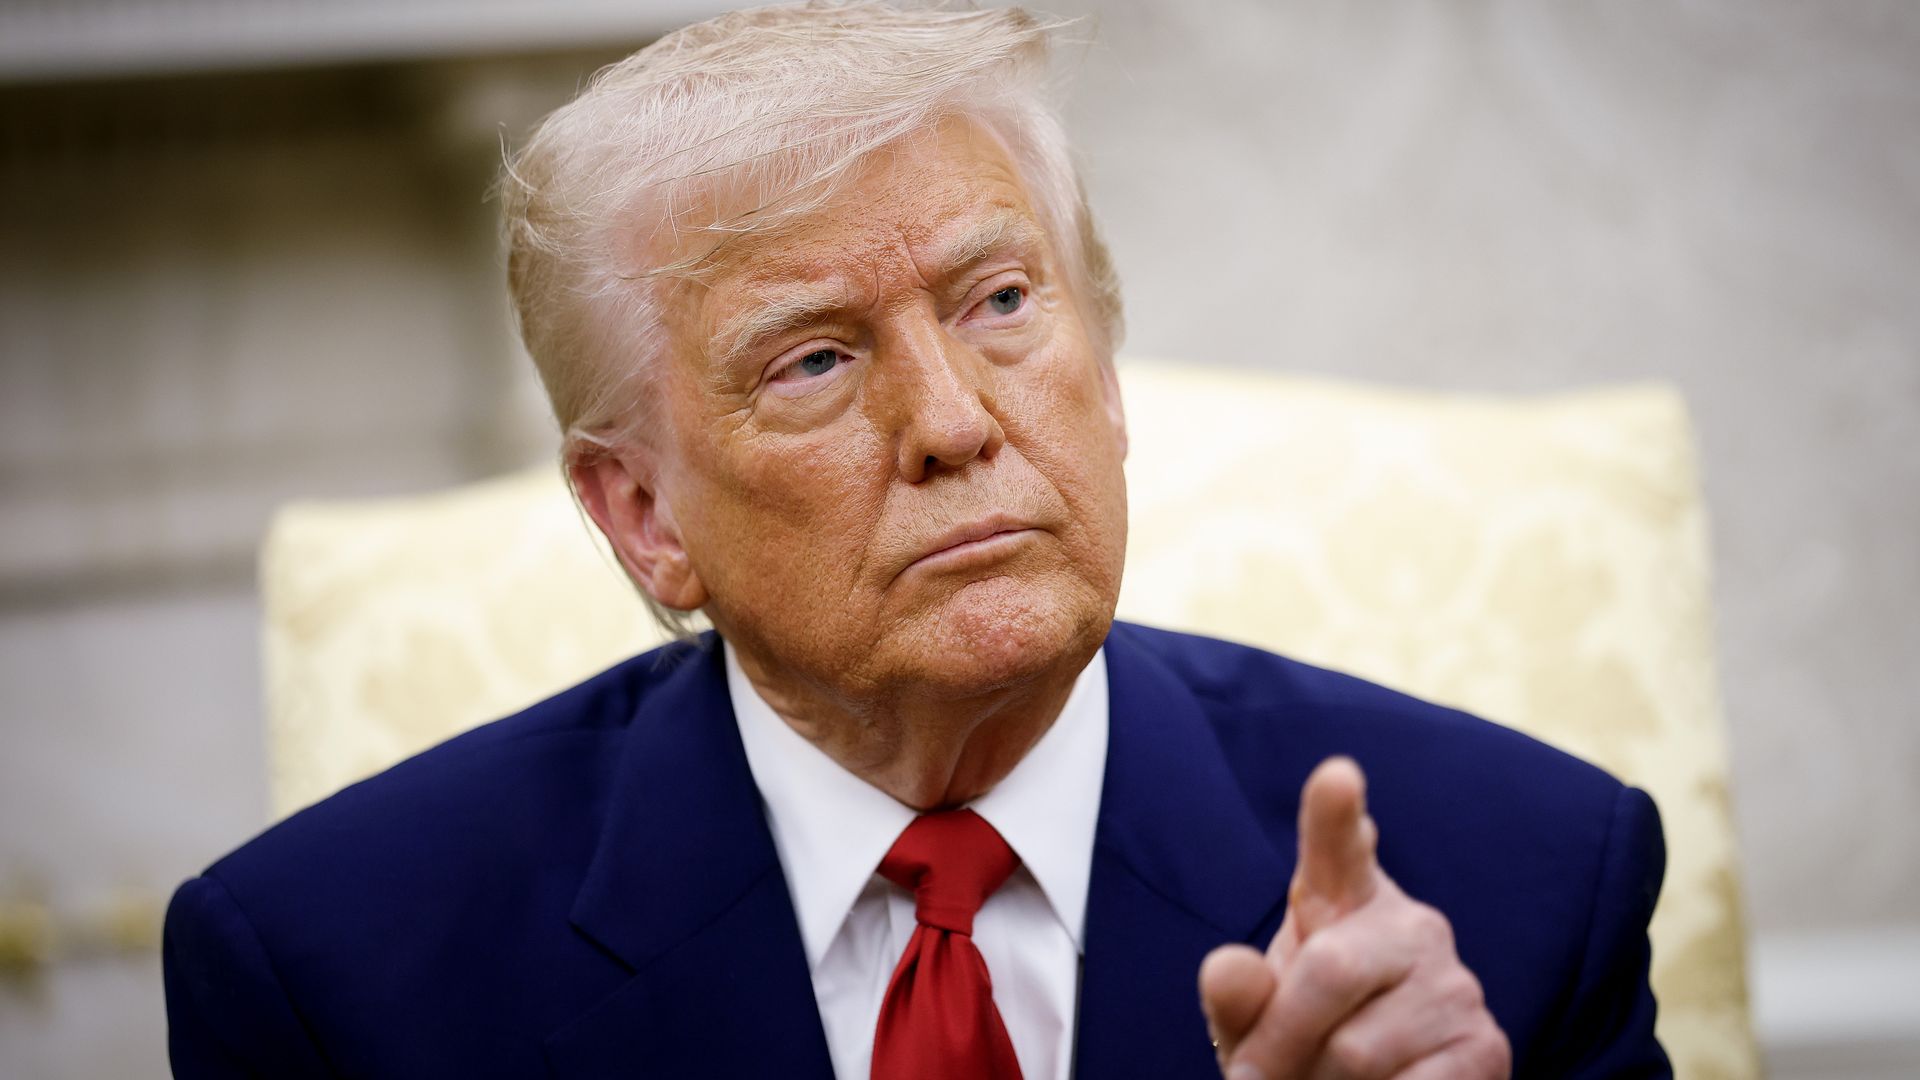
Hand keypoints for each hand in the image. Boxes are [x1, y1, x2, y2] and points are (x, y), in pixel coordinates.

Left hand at [1198, 757, 1510, 1078]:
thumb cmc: (1305, 1043)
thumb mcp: (1258, 1019)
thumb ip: (1237, 996)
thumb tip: (1227, 968)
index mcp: (1343, 900)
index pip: (1338, 847)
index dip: (1336, 814)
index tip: (1337, 776)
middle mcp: (1410, 926)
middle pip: (1330, 970)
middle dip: (1279, 1040)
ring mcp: (1455, 985)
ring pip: (1359, 1050)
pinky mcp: (1485, 1047)